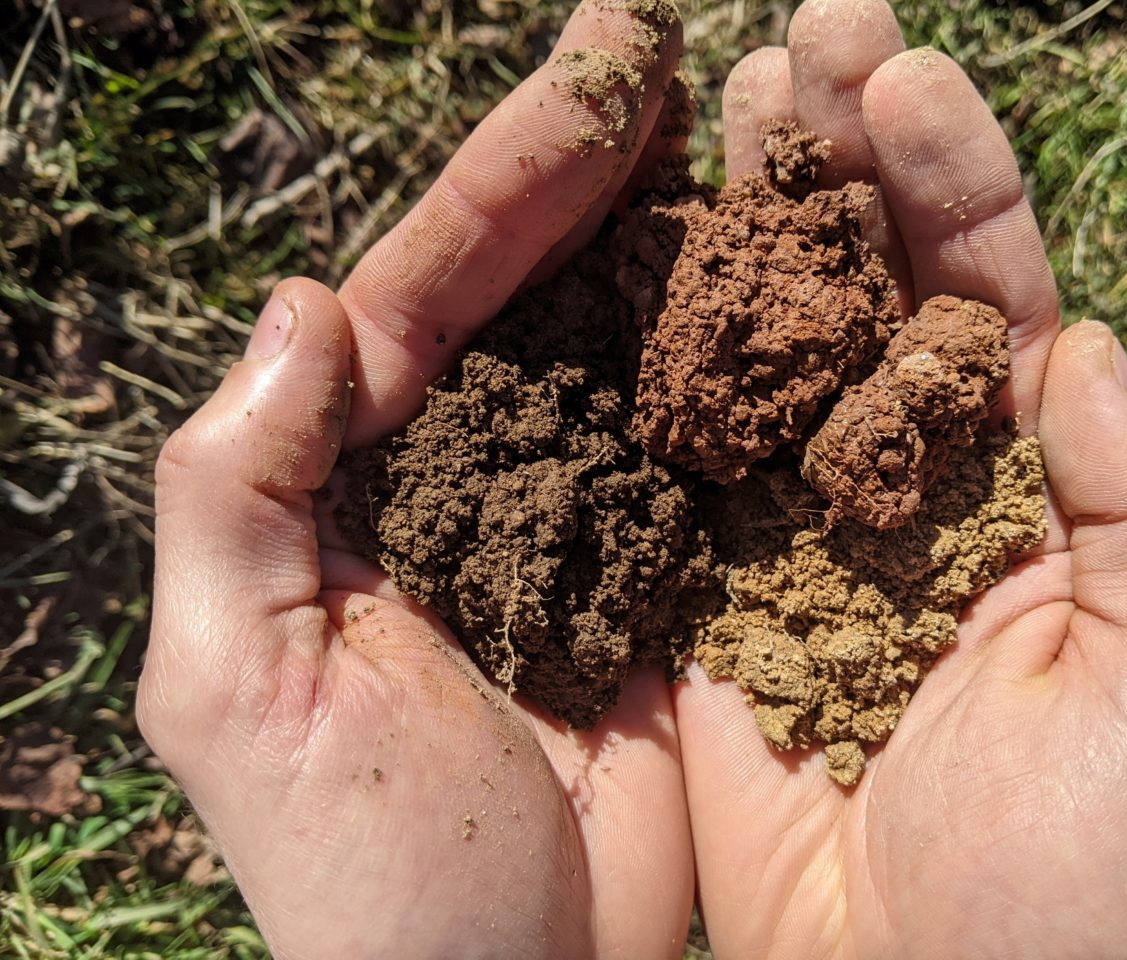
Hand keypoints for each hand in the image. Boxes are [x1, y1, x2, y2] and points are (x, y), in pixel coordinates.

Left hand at [138, 3, 696, 957]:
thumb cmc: (362, 875)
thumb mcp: (239, 682)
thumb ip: (240, 489)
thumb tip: (303, 305)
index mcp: (352, 485)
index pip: (422, 292)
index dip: (505, 178)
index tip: (598, 69)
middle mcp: (461, 481)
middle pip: (530, 291)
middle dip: (594, 169)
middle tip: (672, 48)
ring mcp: (570, 521)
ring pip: (622, 347)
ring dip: (676, 242)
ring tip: (748, 130)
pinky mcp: (659, 576)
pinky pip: (695, 443)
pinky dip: (736, 363)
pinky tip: (787, 283)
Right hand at [675, 1, 1126, 956]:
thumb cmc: (1056, 867)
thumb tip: (1081, 344)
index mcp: (1023, 490)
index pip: (992, 303)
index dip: (956, 186)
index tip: (906, 81)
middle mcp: (904, 484)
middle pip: (873, 293)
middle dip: (844, 164)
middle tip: (804, 41)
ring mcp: (793, 524)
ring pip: (771, 345)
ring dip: (750, 228)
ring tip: (729, 104)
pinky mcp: (704, 580)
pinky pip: (683, 450)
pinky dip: (664, 353)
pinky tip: (639, 259)